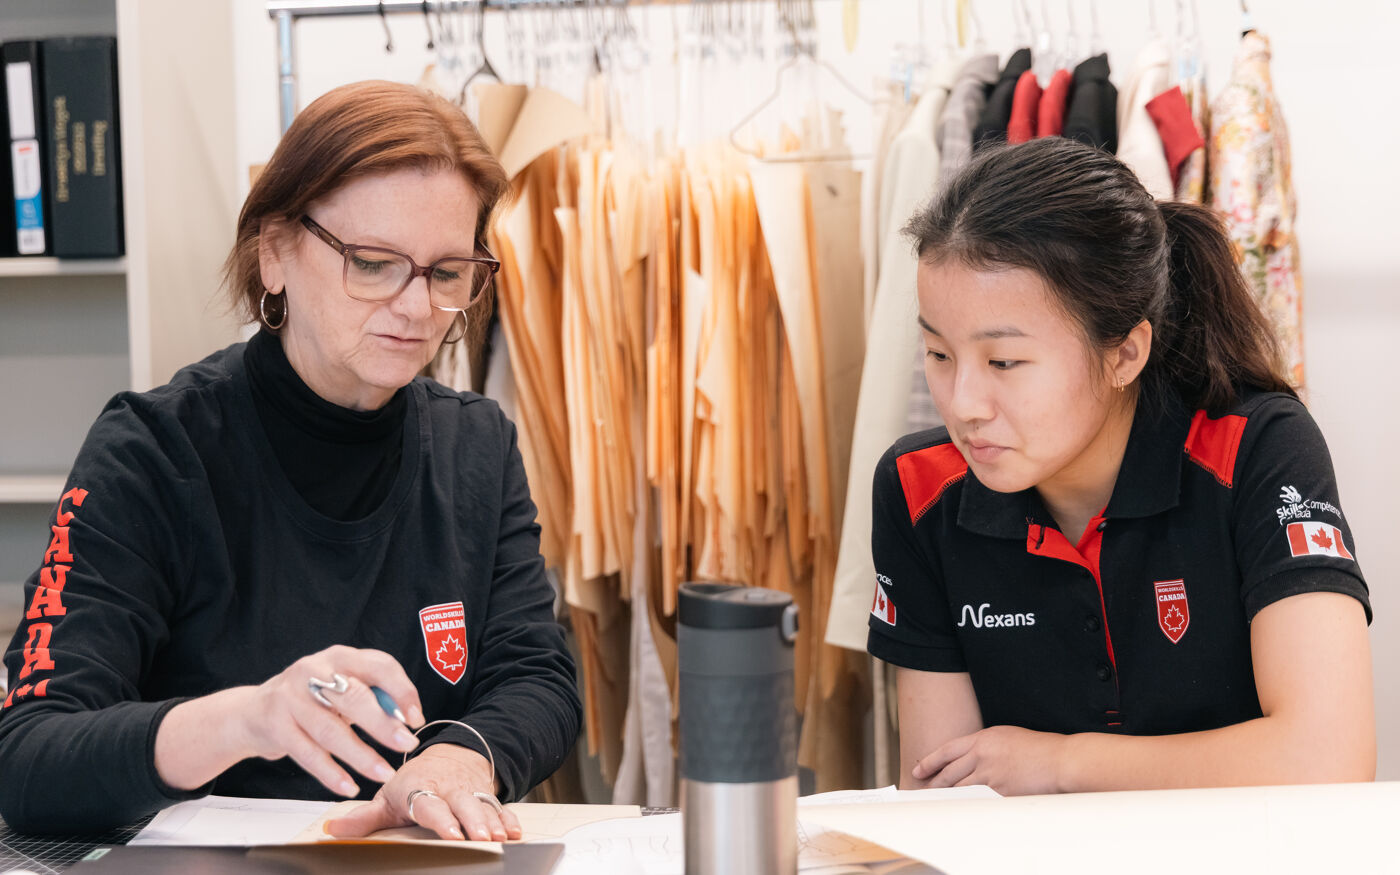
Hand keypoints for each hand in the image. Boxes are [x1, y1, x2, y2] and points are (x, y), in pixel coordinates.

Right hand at [238, 646, 425, 796]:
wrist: (253, 711)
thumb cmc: (312, 699)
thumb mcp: (341, 686)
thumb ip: (372, 695)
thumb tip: (405, 719)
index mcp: (340, 656)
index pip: (379, 666)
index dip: (402, 691)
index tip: (417, 718)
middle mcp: (313, 671)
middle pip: (355, 697)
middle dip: (384, 723)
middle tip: (408, 743)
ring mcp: (291, 698)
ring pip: (331, 730)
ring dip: (361, 755)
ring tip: (384, 773)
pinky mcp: (276, 726)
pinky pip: (308, 754)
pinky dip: (331, 773)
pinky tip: (350, 786)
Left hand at [325, 744, 521, 841]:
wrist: (448, 757)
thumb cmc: (414, 783)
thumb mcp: (387, 796)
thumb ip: (363, 818)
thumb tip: (331, 831)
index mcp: (420, 788)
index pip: (430, 804)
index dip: (441, 818)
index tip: (449, 832)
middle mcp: (448, 789)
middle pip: (463, 806)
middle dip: (474, 822)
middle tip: (482, 839)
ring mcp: (470, 792)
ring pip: (484, 807)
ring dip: (493, 822)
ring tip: (501, 838)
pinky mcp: (486, 796)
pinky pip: (500, 806)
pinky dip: (509, 818)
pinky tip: (515, 832)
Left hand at [910, 725, 1067, 795]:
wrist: (1059, 760)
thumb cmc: (1039, 748)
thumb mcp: (1006, 736)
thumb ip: (985, 746)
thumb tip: (971, 758)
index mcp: (983, 738)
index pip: (947, 750)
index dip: (930, 761)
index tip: (919, 770)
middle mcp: (982, 755)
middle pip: (949, 772)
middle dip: (934, 783)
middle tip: (923, 790)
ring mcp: (990, 775)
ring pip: (960, 788)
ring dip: (948, 796)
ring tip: (938, 802)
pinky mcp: (1000, 792)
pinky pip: (978, 800)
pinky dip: (969, 805)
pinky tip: (962, 809)